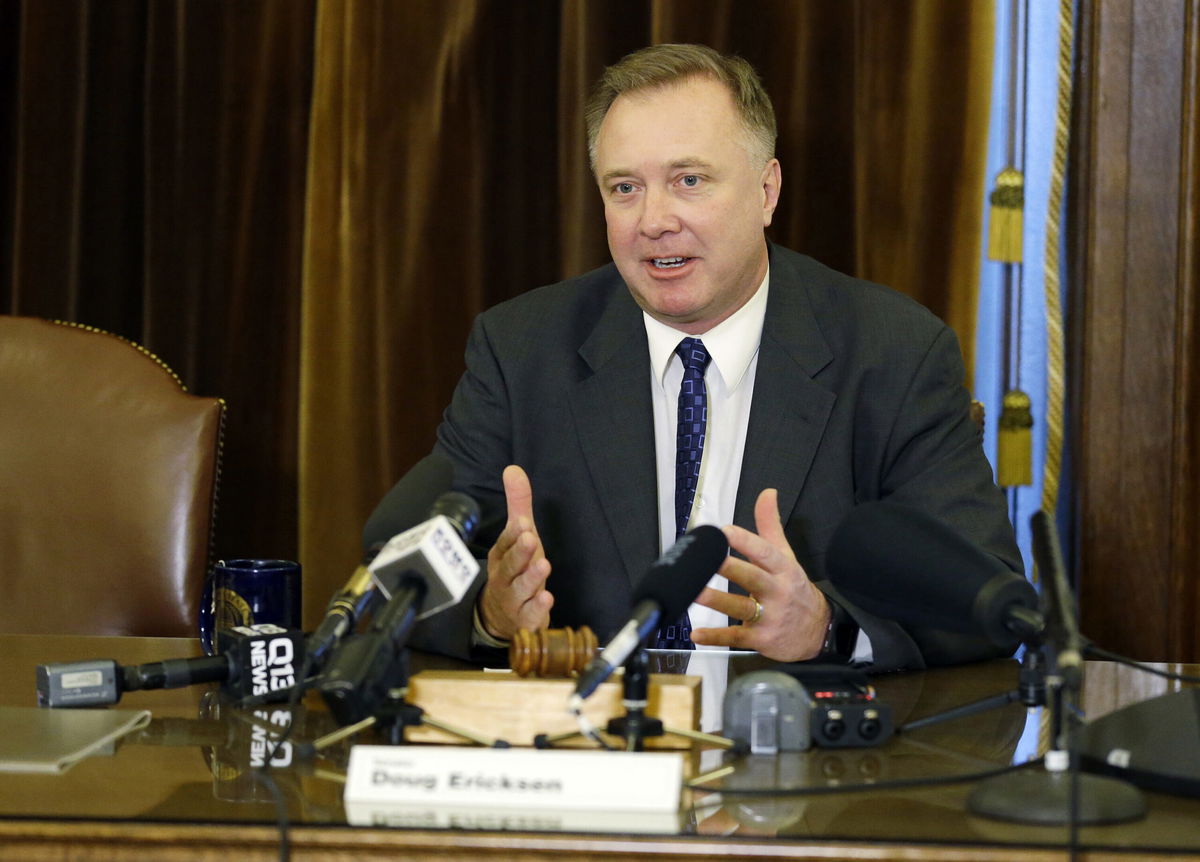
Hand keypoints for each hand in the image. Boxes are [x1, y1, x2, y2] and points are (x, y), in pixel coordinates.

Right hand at [478, 464, 553, 639]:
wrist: (501, 617)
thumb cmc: (515, 569)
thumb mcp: (518, 537)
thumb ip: (518, 504)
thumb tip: (514, 469)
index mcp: (501, 554)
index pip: (505, 542)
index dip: (513, 534)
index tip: (523, 523)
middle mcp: (504, 576)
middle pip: (510, 564)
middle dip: (520, 552)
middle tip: (531, 539)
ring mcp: (513, 598)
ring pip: (520, 588)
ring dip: (531, 578)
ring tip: (543, 566)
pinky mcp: (524, 618)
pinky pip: (528, 614)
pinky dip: (537, 608)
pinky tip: (547, 598)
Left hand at [690, 488, 829, 660]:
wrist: (819, 631)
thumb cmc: (795, 589)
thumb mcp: (787, 556)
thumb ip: (770, 525)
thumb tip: (766, 493)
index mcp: (783, 569)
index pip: (765, 553)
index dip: (746, 541)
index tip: (725, 531)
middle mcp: (777, 592)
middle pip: (752, 578)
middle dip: (731, 568)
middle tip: (709, 559)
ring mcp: (770, 617)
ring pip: (742, 607)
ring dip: (718, 601)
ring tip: (696, 593)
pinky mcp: (761, 638)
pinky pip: (736, 637)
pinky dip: (716, 637)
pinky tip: (697, 634)